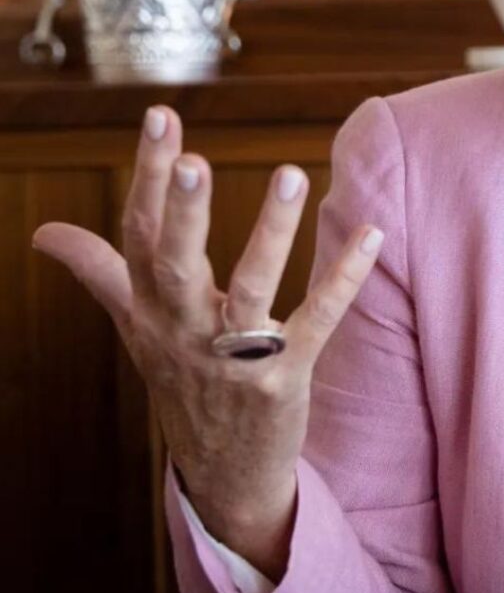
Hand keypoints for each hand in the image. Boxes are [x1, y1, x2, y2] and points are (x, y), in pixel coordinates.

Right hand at [32, 106, 382, 579]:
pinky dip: (343, 279)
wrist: (222, 474)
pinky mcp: (282, 379)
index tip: (161, 118)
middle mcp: (183, 332)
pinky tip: (370, 235)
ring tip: (291, 173)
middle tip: (194, 155)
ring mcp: (232, 359)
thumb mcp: (134, 328)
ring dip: (269, 233)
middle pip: (176, 263)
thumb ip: (98, 273)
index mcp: (150, 310)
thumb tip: (43, 234)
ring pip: (250, 289)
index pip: (140, 235)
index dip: (150, 176)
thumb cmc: (181, 381)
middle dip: (184, 210)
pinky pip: (315, 321)